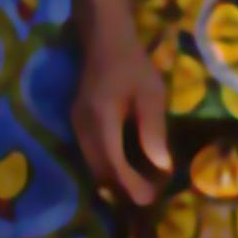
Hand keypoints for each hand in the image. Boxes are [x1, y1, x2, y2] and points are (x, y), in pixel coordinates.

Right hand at [74, 14, 173, 208]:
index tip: (153, 197)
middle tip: (154, 191)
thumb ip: (154, 131)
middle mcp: (82, 128)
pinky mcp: (77, 125)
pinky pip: (91, 156)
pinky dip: (110, 168)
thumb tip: (162, 167)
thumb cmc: (132, 63)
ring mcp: (76, 127)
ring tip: (146, 181)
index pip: (113, 166)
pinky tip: (130, 166)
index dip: (132, 186)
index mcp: (101, 120)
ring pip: (94, 168)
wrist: (103, 39)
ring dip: (117, 180)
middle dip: (126, 189)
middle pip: (100, 173)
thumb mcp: (151, 94)